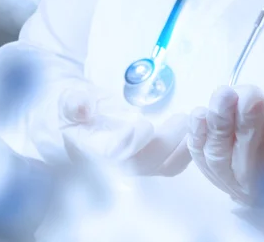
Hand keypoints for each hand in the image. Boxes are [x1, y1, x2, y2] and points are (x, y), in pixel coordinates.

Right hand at [58, 88, 190, 175]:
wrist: (77, 118)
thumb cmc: (72, 106)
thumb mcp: (67, 98)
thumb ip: (73, 102)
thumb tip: (80, 105)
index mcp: (90, 148)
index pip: (111, 154)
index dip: (128, 142)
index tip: (145, 124)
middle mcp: (112, 163)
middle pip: (142, 163)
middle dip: (165, 143)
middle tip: (182, 119)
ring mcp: (132, 164)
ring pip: (161, 166)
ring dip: (181, 148)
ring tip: (195, 123)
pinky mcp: (149, 161)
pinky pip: (170, 164)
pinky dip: (186, 151)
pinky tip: (197, 130)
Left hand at [187, 85, 263, 207]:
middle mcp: (254, 187)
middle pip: (246, 160)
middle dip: (247, 124)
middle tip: (250, 96)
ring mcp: (226, 176)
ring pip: (219, 154)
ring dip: (220, 123)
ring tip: (225, 95)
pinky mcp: (207, 162)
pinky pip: (198, 151)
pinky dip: (197, 133)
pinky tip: (199, 113)